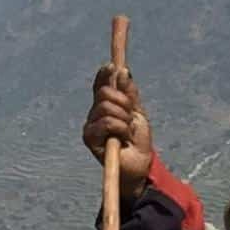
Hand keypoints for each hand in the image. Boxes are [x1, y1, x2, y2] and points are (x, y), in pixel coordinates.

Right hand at [81, 64, 154, 200]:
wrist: (139, 164)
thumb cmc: (138, 140)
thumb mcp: (137, 112)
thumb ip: (130, 93)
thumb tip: (123, 71)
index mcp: (105, 106)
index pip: (100, 85)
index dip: (104, 74)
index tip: (112, 65)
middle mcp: (94, 114)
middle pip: (104, 93)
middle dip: (123, 102)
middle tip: (131, 117)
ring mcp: (91, 126)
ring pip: (106, 107)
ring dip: (124, 119)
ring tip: (128, 132)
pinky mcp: (89, 138)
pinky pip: (106, 122)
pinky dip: (120, 128)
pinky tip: (123, 139)